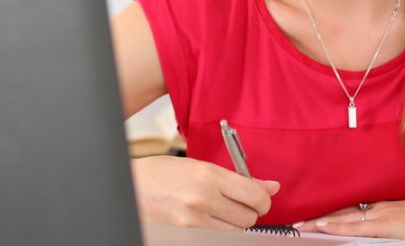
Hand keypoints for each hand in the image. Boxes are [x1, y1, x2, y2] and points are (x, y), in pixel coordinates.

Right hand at [130, 156, 279, 230]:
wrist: (132, 188)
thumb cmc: (165, 173)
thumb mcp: (202, 166)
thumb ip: (239, 178)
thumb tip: (272, 187)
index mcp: (209, 176)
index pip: (254, 195)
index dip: (263, 199)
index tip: (261, 198)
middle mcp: (202, 200)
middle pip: (248, 218)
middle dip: (248, 212)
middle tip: (236, 203)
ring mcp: (192, 223)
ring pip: (236, 233)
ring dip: (234, 224)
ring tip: (218, 211)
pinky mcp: (185, 237)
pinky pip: (218, 239)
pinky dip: (220, 232)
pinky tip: (209, 221)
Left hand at [297, 194, 404, 238]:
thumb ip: (394, 224)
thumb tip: (379, 230)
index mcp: (384, 206)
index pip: (350, 211)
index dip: (330, 215)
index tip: (312, 219)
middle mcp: (380, 208)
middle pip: (343, 213)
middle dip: (320, 219)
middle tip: (297, 222)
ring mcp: (383, 215)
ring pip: (345, 218)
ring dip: (322, 222)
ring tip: (302, 225)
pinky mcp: (389, 225)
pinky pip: (358, 226)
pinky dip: (339, 226)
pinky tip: (324, 226)